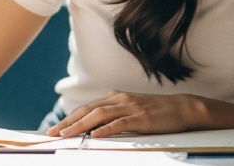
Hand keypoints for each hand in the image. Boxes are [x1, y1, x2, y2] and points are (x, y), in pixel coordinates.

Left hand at [47, 90, 204, 137]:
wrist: (181, 108)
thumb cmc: (155, 112)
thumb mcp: (129, 110)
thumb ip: (112, 115)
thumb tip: (92, 127)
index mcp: (114, 97)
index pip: (86, 108)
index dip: (68, 118)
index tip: (54, 129)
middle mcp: (119, 99)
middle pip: (87, 110)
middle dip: (68, 122)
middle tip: (52, 133)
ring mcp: (130, 107)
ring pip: (99, 115)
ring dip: (81, 125)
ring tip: (67, 134)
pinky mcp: (141, 117)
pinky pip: (120, 123)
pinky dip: (106, 129)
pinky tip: (95, 135)